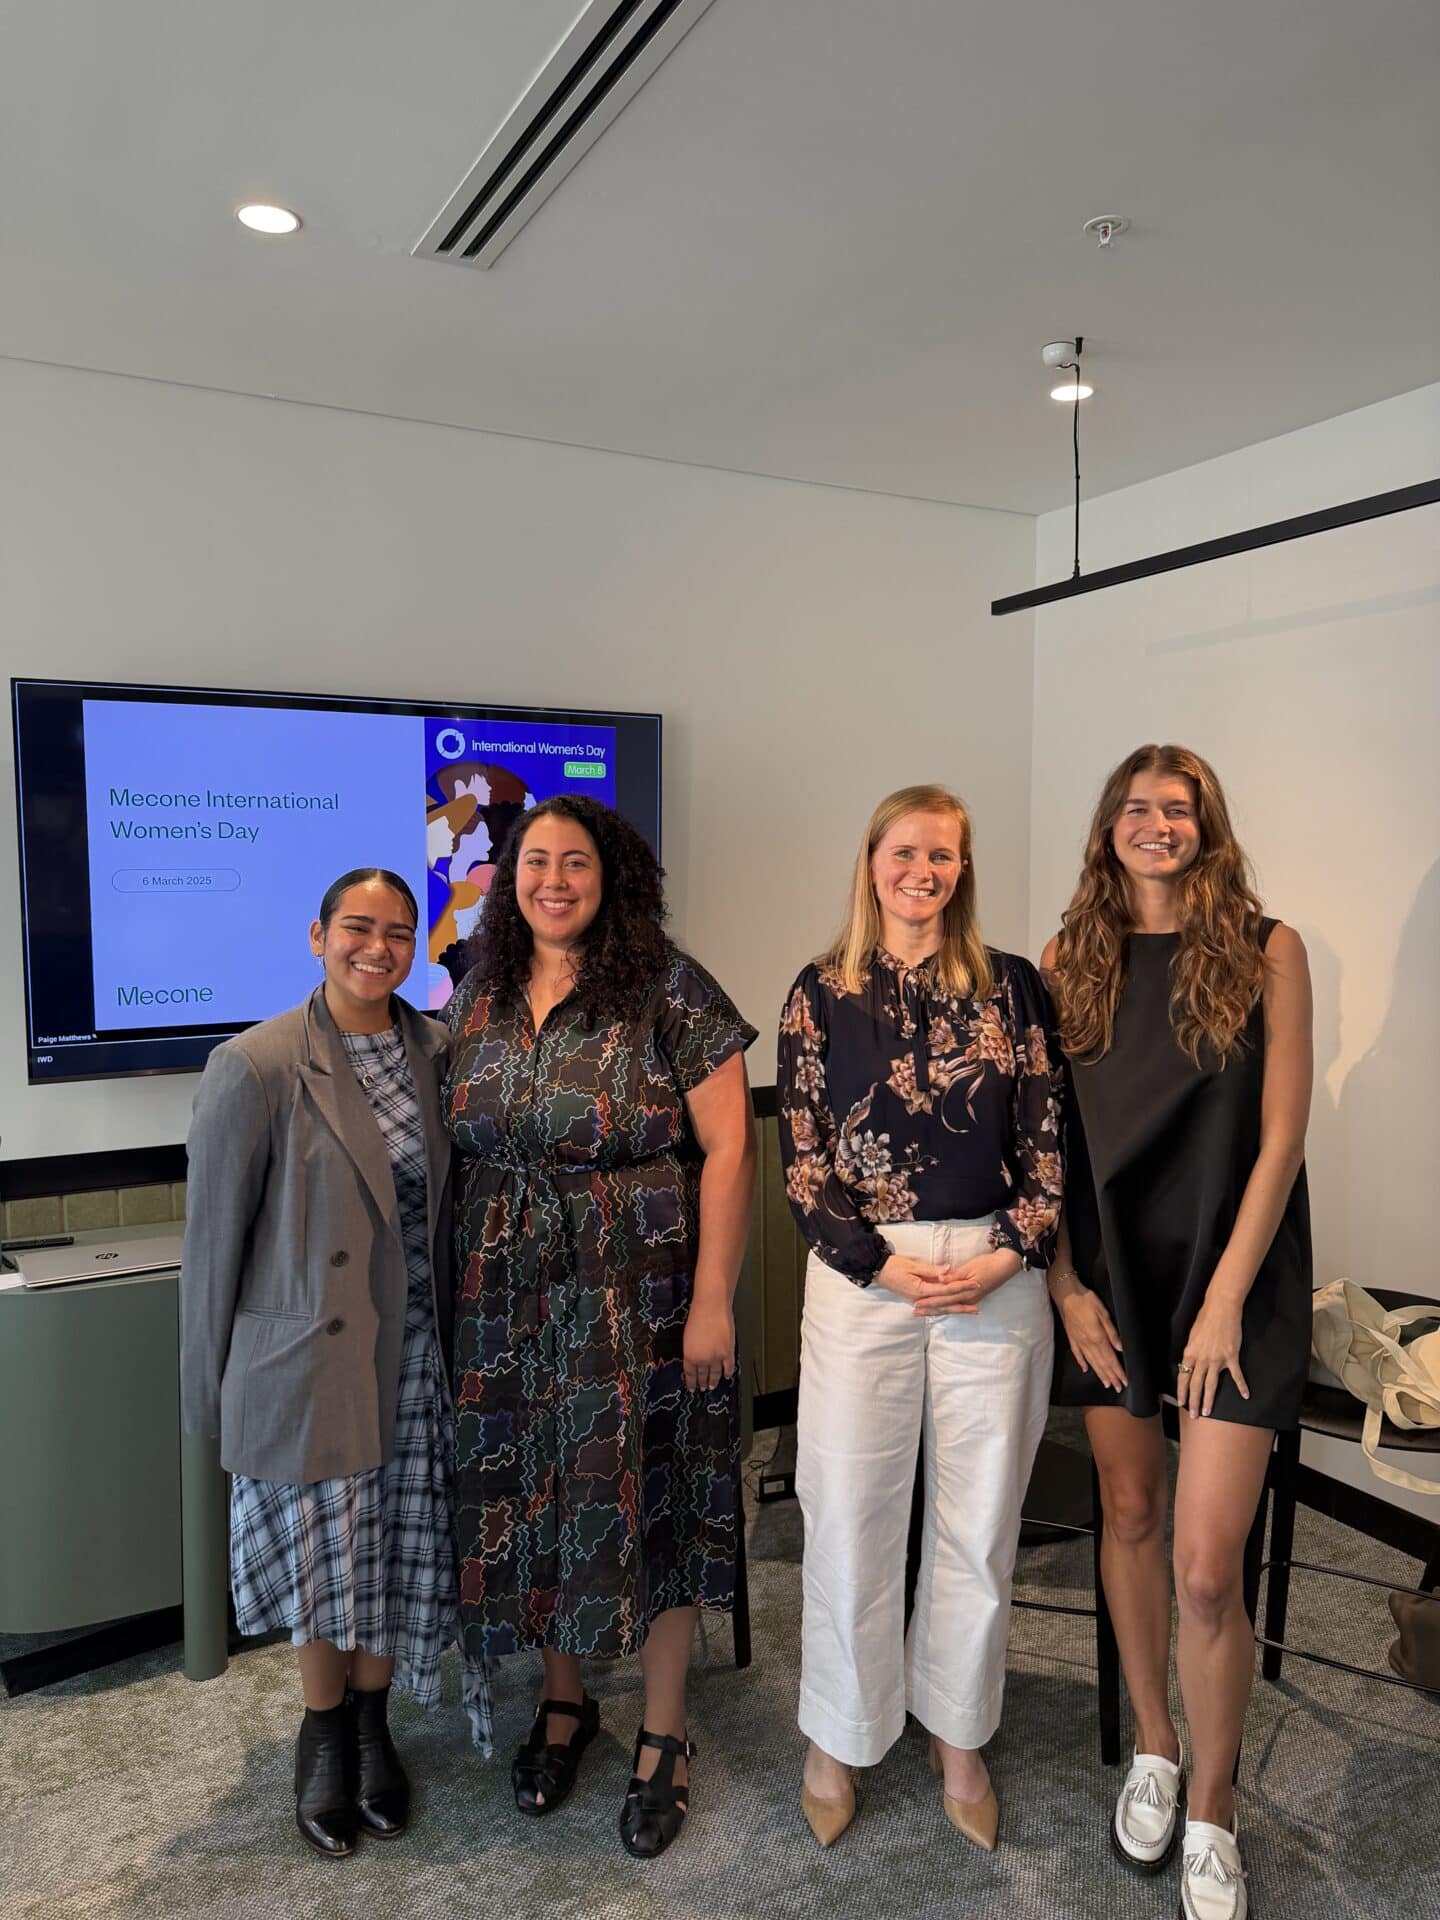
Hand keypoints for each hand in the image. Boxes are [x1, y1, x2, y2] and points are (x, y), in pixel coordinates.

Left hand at [683, 1298, 735, 1392]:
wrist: (711, 1307)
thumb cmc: (698, 1316)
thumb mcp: (687, 1337)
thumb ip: (691, 1350)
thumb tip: (694, 1358)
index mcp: (689, 1355)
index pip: (690, 1374)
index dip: (691, 1382)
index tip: (692, 1388)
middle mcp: (702, 1359)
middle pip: (702, 1376)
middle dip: (702, 1383)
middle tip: (703, 1388)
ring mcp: (716, 1357)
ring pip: (715, 1374)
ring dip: (714, 1381)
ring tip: (713, 1385)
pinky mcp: (728, 1352)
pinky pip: (728, 1367)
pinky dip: (728, 1373)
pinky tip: (727, 1376)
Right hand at [875, 1254, 976, 1313]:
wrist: (878, 1271)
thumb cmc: (893, 1266)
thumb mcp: (912, 1265)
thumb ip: (931, 1269)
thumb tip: (948, 1270)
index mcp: (920, 1290)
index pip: (946, 1290)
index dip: (961, 1287)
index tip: (975, 1284)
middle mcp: (920, 1299)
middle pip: (945, 1304)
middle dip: (962, 1305)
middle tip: (977, 1308)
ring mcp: (918, 1300)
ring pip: (941, 1307)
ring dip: (956, 1309)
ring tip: (970, 1310)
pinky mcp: (917, 1298)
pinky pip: (935, 1305)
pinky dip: (945, 1308)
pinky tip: (953, 1309)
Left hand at [909, 1247, 1022, 1315]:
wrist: (1005, 1266)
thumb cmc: (987, 1264)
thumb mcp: (969, 1268)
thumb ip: (954, 1276)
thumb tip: (940, 1280)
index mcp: (965, 1292)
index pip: (942, 1298)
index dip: (928, 1301)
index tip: (916, 1304)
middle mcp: (967, 1299)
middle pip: (944, 1306)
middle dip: (929, 1309)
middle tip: (915, 1312)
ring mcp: (971, 1299)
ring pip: (950, 1307)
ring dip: (936, 1310)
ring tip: (924, 1313)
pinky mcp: (973, 1297)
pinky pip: (956, 1305)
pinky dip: (946, 1308)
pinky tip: (941, 1309)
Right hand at [1054, 1283, 1126, 1391]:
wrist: (1065, 1293)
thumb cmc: (1086, 1300)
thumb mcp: (1103, 1312)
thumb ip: (1112, 1332)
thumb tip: (1120, 1348)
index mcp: (1097, 1336)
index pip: (1110, 1358)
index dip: (1118, 1371)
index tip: (1124, 1381)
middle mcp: (1088, 1342)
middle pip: (1101, 1363)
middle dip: (1111, 1377)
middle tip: (1118, 1388)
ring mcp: (1078, 1341)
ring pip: (1091, 1362)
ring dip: (1100, 1374)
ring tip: (1106, 1384)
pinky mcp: (1071, 1338)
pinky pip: (1078, 1354)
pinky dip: (1082, 1363)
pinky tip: (1085, 1370)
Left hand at [1176, 1289, 1248, 1416]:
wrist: (1221, 1309)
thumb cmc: (1205, 1319)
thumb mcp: (1192, 1336)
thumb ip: (1192, 1351)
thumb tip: (1190, 1363)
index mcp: (1190, 1353)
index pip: (1184, 1376)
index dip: (1182, 1391)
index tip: (1181, 1403)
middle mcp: (1202, 1359)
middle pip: (1196, 1385)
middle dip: (1194, 1402)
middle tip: (1193, 1415)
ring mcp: (1217, 1359)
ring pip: (1211, 1384)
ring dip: (1209, 1400)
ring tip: (1208, 1412)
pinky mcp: (1231, 1356)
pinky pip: (1237, 1375)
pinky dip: (1242, 1386)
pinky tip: (1245, 1395)